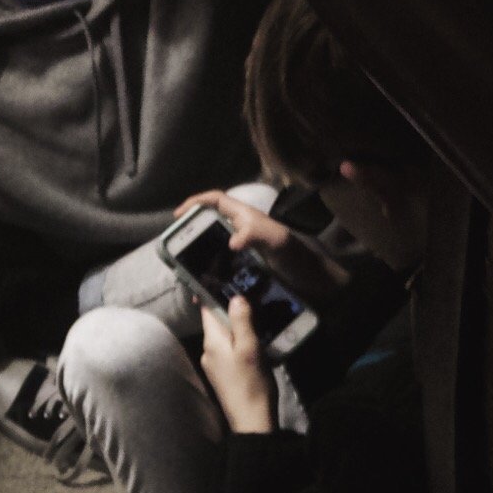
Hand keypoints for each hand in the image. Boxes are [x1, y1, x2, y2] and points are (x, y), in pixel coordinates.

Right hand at [176, 190, 344, 306]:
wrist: (317, 282)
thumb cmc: (298, 257)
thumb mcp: (278, 241)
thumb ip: (256, 235)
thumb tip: (232, 242)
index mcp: (246, 217)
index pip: (217, 200)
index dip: (196, 202)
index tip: (178, 215)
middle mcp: (242, 231)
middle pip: (210, 224)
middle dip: (191, 234)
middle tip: (176, 251)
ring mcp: (244, 251)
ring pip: (213, 249)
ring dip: (198, 260)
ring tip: (186, 275)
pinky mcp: (246, 270)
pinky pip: (222, 270)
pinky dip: (210, 278)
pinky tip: (203, 292)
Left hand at [199, 296, 276, 433]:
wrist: (252, 422)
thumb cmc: (251, 384)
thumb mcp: (250, 348)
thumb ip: (242, 322)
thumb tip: (235, 297)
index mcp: (212, 342)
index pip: (206, 310)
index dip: (213, 292)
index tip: (222, 276)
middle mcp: (208, 351)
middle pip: (216, 321)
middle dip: (230, 308)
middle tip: (250, 291)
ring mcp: (215, 364)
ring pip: (225, 335)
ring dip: (238, 324)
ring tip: (257, 312)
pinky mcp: (225, 374)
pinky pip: (230, 348)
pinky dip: (240, 339)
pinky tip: (256, 338)